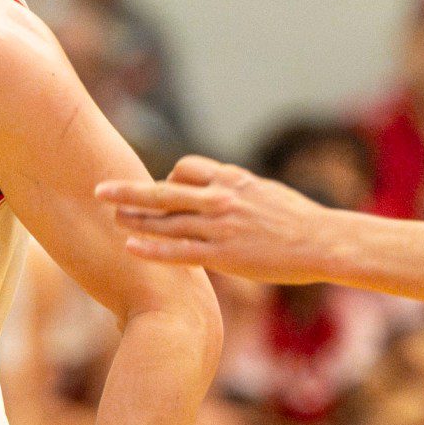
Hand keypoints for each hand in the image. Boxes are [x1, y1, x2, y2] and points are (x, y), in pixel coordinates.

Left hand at [95, 155, 333, 282]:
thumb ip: (237, 190)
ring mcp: (220, 227)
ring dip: (134, 220)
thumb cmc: (298, 219)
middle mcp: (220, 199)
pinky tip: (130, 246)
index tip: (157, 192)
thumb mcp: (265, 192)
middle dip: (128, 191)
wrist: (323, 241)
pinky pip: (179, 250)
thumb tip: (220, 189)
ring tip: (111, 219)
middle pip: (163, 191)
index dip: (166, 181)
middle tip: (100, 190)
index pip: (184, 170)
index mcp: (231, 180)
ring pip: (166, 221)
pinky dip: (152, 247)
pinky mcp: (224, 254)